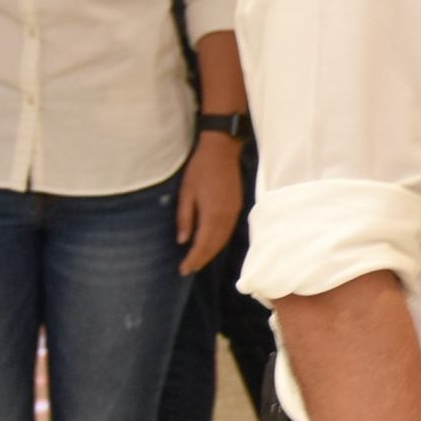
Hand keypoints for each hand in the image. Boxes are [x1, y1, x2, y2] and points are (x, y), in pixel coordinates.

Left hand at [176, 135, 244, 274]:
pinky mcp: (237, 207)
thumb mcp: (186, 192)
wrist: (222, 150)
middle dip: (202, 259)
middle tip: (189, 269)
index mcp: (212, 214)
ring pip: (224, 240)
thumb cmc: (200, 169)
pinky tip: (211, 244)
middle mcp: (226, 216)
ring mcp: (234, 212)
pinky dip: (219, 242)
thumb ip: (185, 218)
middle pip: (215, 245)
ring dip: (211, 252)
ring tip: (198, 261)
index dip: (193, 259)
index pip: (203, 244)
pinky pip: (228, 231)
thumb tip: (183, 241)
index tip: (183, 269)